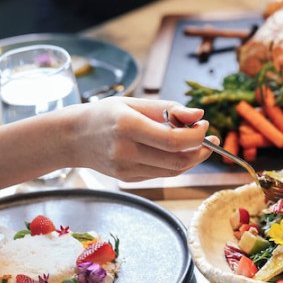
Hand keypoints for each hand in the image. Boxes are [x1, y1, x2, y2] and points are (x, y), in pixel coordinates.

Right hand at [73, 97, 216, 180]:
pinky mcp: (128, 179)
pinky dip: (177, 164)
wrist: (73, 137)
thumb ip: (168, 108)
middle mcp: (126, 151)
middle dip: (201, 150)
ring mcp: (126, 169)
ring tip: (200, 144)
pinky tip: (180, 151)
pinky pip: (162, 174)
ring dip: (193, 158)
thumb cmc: (106, 114)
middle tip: (210, 138)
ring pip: (173, 170)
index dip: (196, 136)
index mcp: (128, 127)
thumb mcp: (135, 102)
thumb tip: (198, 114)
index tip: (204, 124)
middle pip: (177, 160)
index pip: (173, 140)